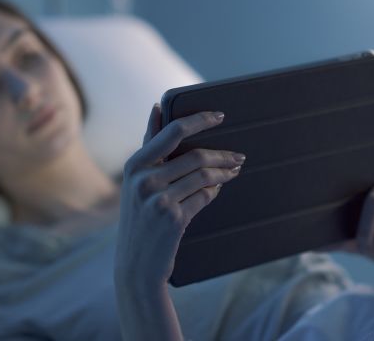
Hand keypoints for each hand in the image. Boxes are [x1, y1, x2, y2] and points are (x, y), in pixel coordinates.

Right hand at [114, 104, 244, 288]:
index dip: (199, 120)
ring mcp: (158, 199)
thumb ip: (149, 148)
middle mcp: (143, 179)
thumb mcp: (136, 182)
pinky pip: (204, 196)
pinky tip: (220, 189)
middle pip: (194, 156)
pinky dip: (215, 191)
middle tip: (239, 155)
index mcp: (134, 165)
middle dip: (222, 154)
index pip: (171, 131)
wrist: (136, 264)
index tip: (220, 116)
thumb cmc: (139, 218)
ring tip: (236, 170)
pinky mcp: (173, 218)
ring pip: (203, 176)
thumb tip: (157, 108)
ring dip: (225, 172)